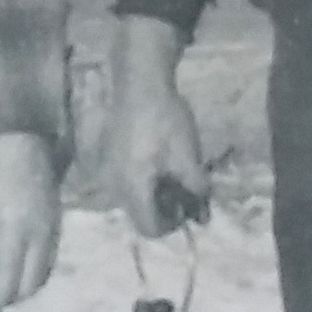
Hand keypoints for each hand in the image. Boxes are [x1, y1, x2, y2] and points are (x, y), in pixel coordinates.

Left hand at [0, 130, 60, 311]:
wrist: (23, 138)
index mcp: (16, 233)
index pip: (7, 283)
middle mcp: (40, 237)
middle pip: (30, 285)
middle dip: (9, 300)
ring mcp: (53, 231)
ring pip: (43, 275)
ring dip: (23, 289)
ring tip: (0, 290)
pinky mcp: (58, 224)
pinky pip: (49, 260)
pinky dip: (34, 273)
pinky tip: (18, 270)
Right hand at [108, 15, 210, 241]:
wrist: (139, 83)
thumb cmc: (165, 120)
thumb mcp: (187, 156)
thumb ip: (196, 189)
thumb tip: (204, 216)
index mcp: (132, 188)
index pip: (149, 228)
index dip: (172, 225)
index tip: (188, 206)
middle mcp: (113, 185)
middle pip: (139, 216)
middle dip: (165, 210)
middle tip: (185, 190)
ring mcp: (107, 171)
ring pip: (133, 199)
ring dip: (155, 195)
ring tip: (175, 173)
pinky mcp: (108, 158)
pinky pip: (126, 182)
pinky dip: (145, 181)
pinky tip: (159, 161)